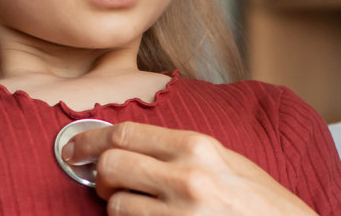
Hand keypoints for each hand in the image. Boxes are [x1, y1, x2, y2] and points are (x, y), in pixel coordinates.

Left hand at [62, 121, 318, 215]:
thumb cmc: (265, 208)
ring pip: (117, 209)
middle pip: (111, 167)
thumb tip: (132, 147)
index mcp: (200, 148)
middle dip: (102, 178)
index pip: (126, 133)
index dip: (90, 139)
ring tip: (147, 214)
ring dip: (121, 212)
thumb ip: (185, 152)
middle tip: (109, 188)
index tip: (75, 149)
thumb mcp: (231, 165)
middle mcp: (188, 179)